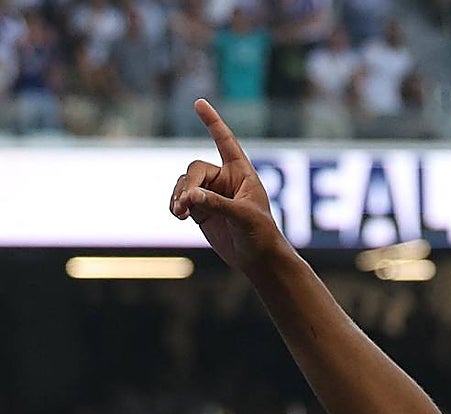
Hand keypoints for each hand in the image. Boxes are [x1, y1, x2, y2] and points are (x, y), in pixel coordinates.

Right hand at [169, 100, 290, 272]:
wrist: (258, 260)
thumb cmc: (260, 235)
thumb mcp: (243, 216)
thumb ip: (216, 204)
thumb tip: (190, 196)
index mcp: (242, 173)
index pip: (225, 142)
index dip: (213, 122)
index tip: (199, 102)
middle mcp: (225, 179)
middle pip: (195, 169)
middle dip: (188, 185)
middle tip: (186, 204)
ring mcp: (211, 194)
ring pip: (184, 184)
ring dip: (178, 196)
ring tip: (180, 213)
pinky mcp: (201, 210)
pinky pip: (180, 199)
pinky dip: (176, 205)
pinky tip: (178, 215)